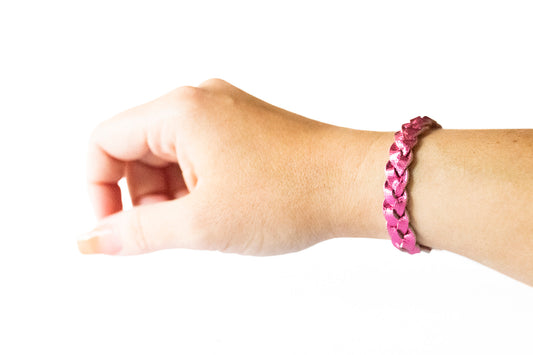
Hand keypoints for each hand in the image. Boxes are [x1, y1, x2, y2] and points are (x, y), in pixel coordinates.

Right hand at [79, 79, 376, 255]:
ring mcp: (225, 113)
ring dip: (173, 196)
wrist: (355, 184)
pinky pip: (199, 157)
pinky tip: (223, 209)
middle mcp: (200, 102)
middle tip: (174, 232)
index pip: (105, 142)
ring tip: (209, 222)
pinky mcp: (244, 129)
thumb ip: (137, 232)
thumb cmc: (290, 194)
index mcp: (181, 110)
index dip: (98, 191)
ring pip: (169, 157)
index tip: (113, 232)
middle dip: (142, 198)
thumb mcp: (201, 222)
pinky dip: (198, 188)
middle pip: (136, 150)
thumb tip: (93, 239)